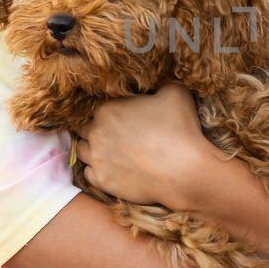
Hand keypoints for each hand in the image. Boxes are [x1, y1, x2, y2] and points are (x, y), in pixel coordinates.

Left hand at [73, 83, 213, 207]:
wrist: (185, 170)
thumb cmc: (180, 129)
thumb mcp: (175, 93)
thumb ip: (159, 86)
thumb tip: (157, 86)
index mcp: (107, 109)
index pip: (96, 110)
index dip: (108, 114)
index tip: (121, 120)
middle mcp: (96, 133)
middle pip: (84, 130)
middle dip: (97, 131)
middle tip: (116, 136)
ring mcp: (97, 159)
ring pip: (83, 152)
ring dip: (94, 150)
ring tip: (112, 153)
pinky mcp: (103, 181)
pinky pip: (89, 174)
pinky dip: (98, 171)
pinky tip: (114, 169)